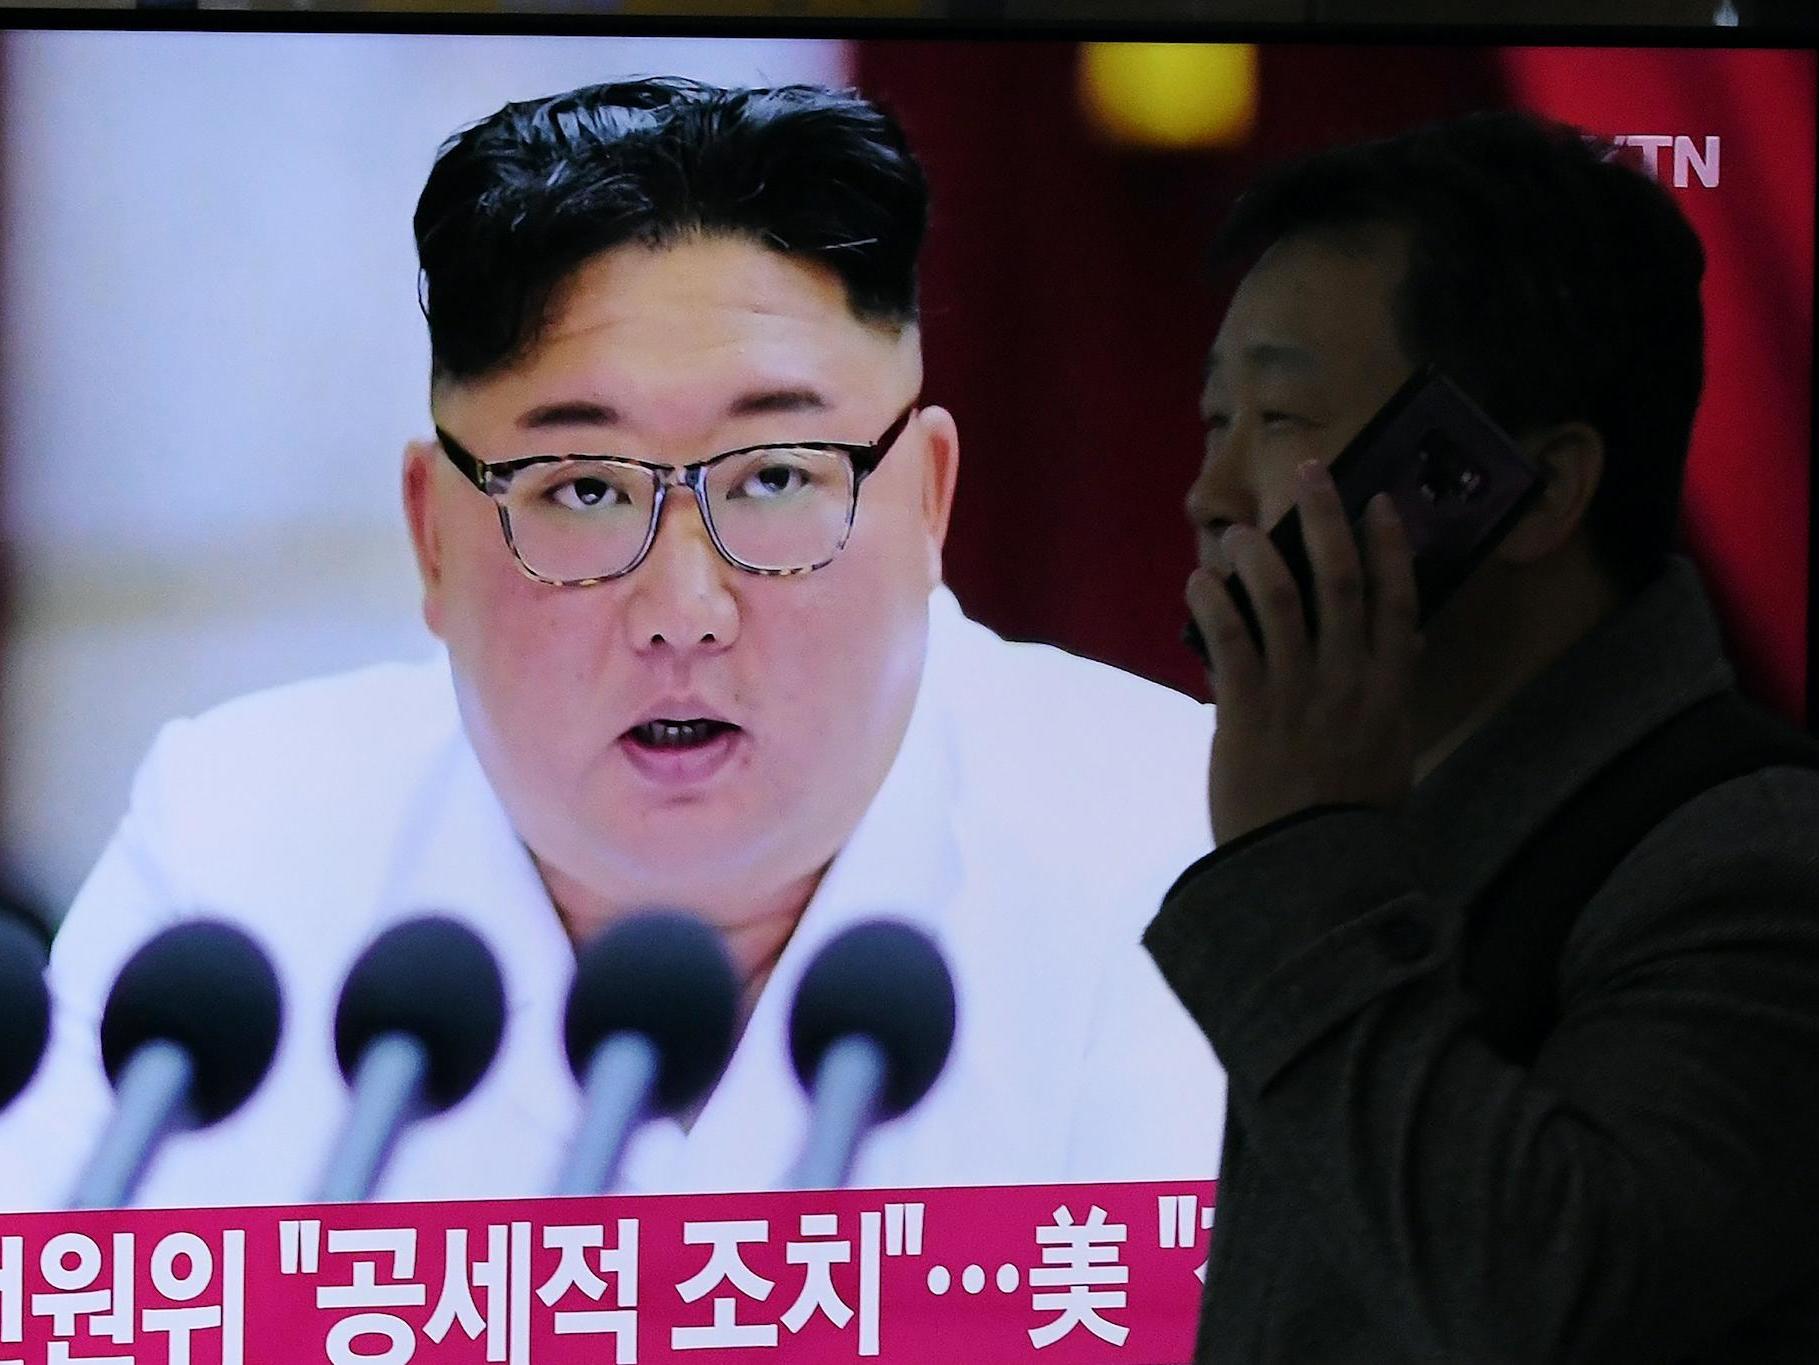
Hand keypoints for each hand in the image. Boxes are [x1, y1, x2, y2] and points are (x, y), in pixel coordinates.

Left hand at [1189, 460, 1420, 845]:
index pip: (1398, 601)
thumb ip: (1387, 699)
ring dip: (1257, 553)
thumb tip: (1400, 650)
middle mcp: (1349, 678)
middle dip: (1324, 519)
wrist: (1306, 874)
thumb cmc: (1347, 822)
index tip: (1381, 503)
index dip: (1390, 547)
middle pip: (1340, 579)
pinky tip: (1199, 579)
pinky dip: (1213, 601)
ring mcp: (1297, 690)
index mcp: (1390, 690)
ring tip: (1237, 529)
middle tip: (1310, 474)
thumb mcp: (1389, 755)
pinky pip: (1229, 638)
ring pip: (1279, 596)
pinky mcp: (1246, 708)